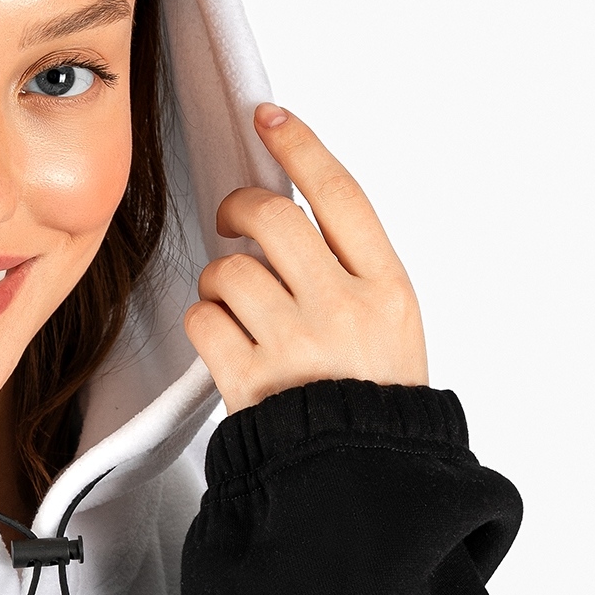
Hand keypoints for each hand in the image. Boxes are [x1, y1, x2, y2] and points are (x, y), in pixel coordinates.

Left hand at [184, 104, 427, 414]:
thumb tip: (291, 211)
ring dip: (220, 279)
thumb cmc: (371, 393)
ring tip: (238, 305)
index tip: (269, 117)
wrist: (361, 477)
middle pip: (273, 218)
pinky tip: (226, 341)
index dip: (301, 146)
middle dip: (239, 208)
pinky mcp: (249, 380)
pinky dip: (204, 322)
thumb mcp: (392, 323)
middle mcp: (344, 308)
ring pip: (228, 269)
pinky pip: (201, 318)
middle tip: (233, 221)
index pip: (341, 194)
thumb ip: (350, 267)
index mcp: (388, 287)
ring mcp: (296, 344)